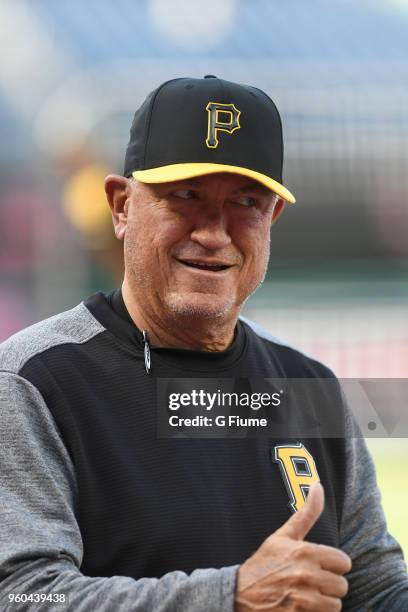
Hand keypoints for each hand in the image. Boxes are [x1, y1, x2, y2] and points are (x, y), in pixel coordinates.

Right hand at [235, 482, 350, 610]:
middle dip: (329, 585)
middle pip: (342, 585)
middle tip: (312, 582)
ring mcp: (303, 599)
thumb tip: (318, 485)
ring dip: (324, 602)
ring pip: (335, 604)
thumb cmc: (264, 563)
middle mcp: (305, 575)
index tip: (321, 566)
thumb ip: (306, 513)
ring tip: (307, 595)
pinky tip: (303, 607)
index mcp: (304, 552)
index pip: (344, 562)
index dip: (333, 564)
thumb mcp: (283, 536)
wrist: (239, 594)